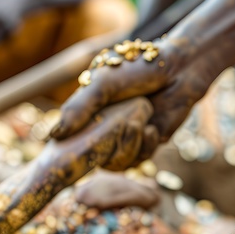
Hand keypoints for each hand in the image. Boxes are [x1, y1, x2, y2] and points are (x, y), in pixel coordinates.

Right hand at [50, 40, 213, 167]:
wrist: (179, 70)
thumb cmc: (138, 70)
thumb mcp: (103, 84)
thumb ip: (80, 107)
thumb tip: (55, 135)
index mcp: (87, 112)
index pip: (69, 141)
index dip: (69, 152)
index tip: (69, 157)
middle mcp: (103, 128)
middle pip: (93, 158)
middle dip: (107, 148)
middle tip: (120, 130)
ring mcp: (125, 137)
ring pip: (117, 163)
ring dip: (129, 145)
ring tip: (140, 122)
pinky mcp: (146, 144)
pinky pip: (139, 160)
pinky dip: (145, 146)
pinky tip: (152, 128)